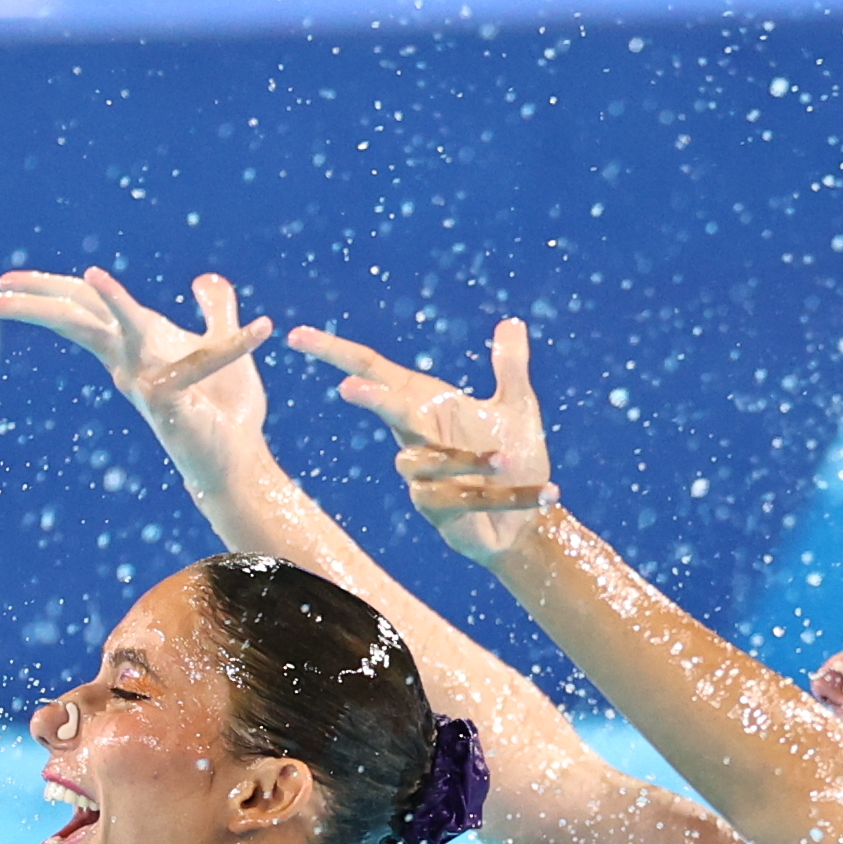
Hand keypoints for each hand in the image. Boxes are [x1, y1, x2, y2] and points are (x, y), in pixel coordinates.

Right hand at [0, 268, 270, 484]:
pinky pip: (159, 367)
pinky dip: (147, 341)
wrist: (240, 457)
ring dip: (93, 301)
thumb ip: (215, 310)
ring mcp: (143, 382)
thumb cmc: (226, 409)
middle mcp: (129, 361)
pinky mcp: (168, 404)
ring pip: (102, 334)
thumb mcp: (221, 346)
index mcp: (136, 342)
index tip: (5, 281)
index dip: (45, 289)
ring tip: (71, 277)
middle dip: (30, 304)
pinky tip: (129, 318)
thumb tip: (206, 279)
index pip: (81, 307)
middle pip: (73, 319)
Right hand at [290, 317, 554, 564]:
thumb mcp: (518, 408)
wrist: (526, 522)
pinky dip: (504, 493)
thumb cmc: (517, 461)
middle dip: (371, 399)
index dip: (335, 352)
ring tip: (507, 457)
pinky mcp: (437, 512)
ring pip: (423, 460)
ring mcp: (422, 477)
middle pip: (385, 410)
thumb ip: (509, 367)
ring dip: (466, 459)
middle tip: (351, 388)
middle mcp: (417, 437)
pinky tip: (546, 491)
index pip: (374, 371)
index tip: (296, 335)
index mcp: (426, 405)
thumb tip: (512, 322)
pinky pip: (458, 496)